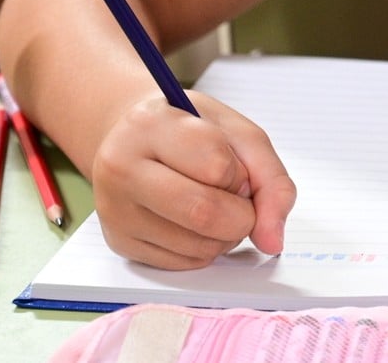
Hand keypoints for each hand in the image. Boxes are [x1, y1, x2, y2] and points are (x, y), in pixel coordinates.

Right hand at [90, 92, 296, 269]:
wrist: (137, 137)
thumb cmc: (190, 131)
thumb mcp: (237, 133)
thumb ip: (270, 180)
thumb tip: (272, 241)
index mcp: (151, 124)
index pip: (216, 166)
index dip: (241, 174)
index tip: (235, 167)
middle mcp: (121, 167)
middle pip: (203, 213)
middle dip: (242, 216)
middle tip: (240, 199)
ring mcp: (115, 209)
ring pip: (197, 246)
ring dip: (226, 235)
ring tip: (215, 205)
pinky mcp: (119, 242)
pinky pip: (184, 263)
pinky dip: (206, 248)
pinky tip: (194, 222)